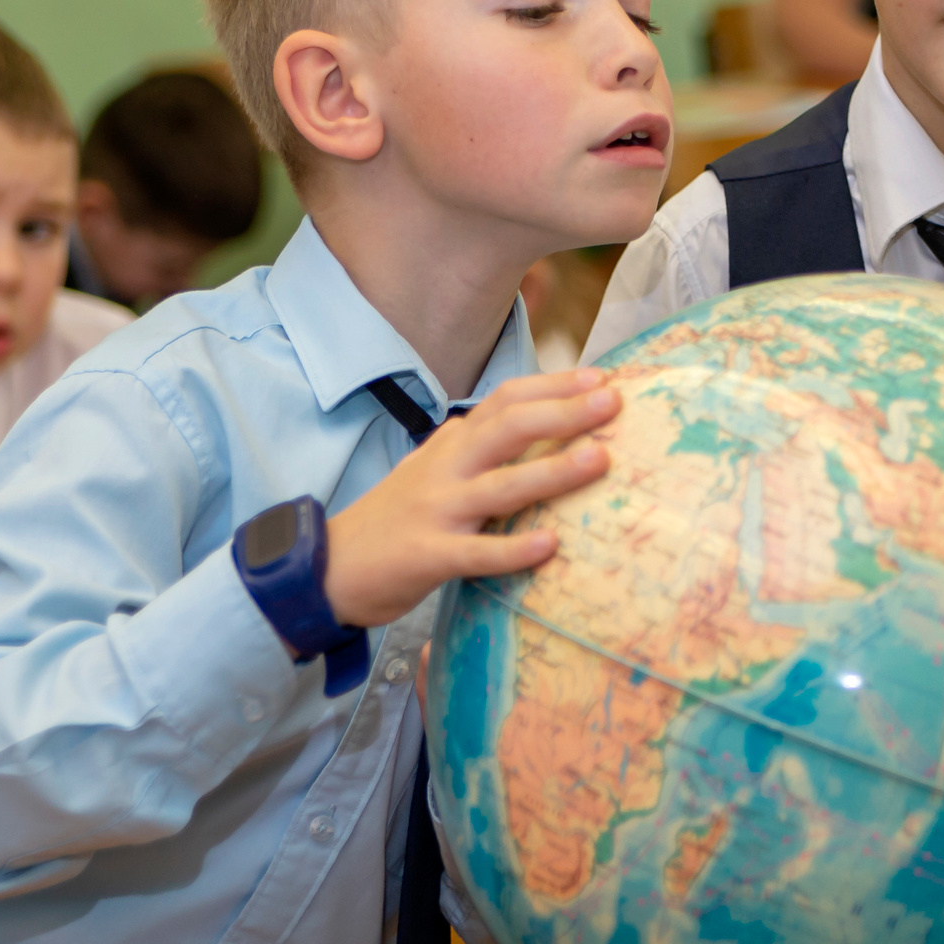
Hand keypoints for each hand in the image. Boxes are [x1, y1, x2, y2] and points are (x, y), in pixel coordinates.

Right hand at [323, 370, 619, 628]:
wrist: (330, 564)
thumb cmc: (396, 516)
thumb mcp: (434, 467)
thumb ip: (477, 445)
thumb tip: (537, 421)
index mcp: (453, 443)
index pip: (506, 400)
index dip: (554, 385)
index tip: (601, 378)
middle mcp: (447, 468)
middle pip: (509, 428)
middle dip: (564, 412)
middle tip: (613, 403)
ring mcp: (437, 510)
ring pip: (501, 485)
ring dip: (553, 472)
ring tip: (600, 459)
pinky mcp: (429, 555)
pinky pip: (477, 553)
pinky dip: (513, 549)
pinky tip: (550, 546)